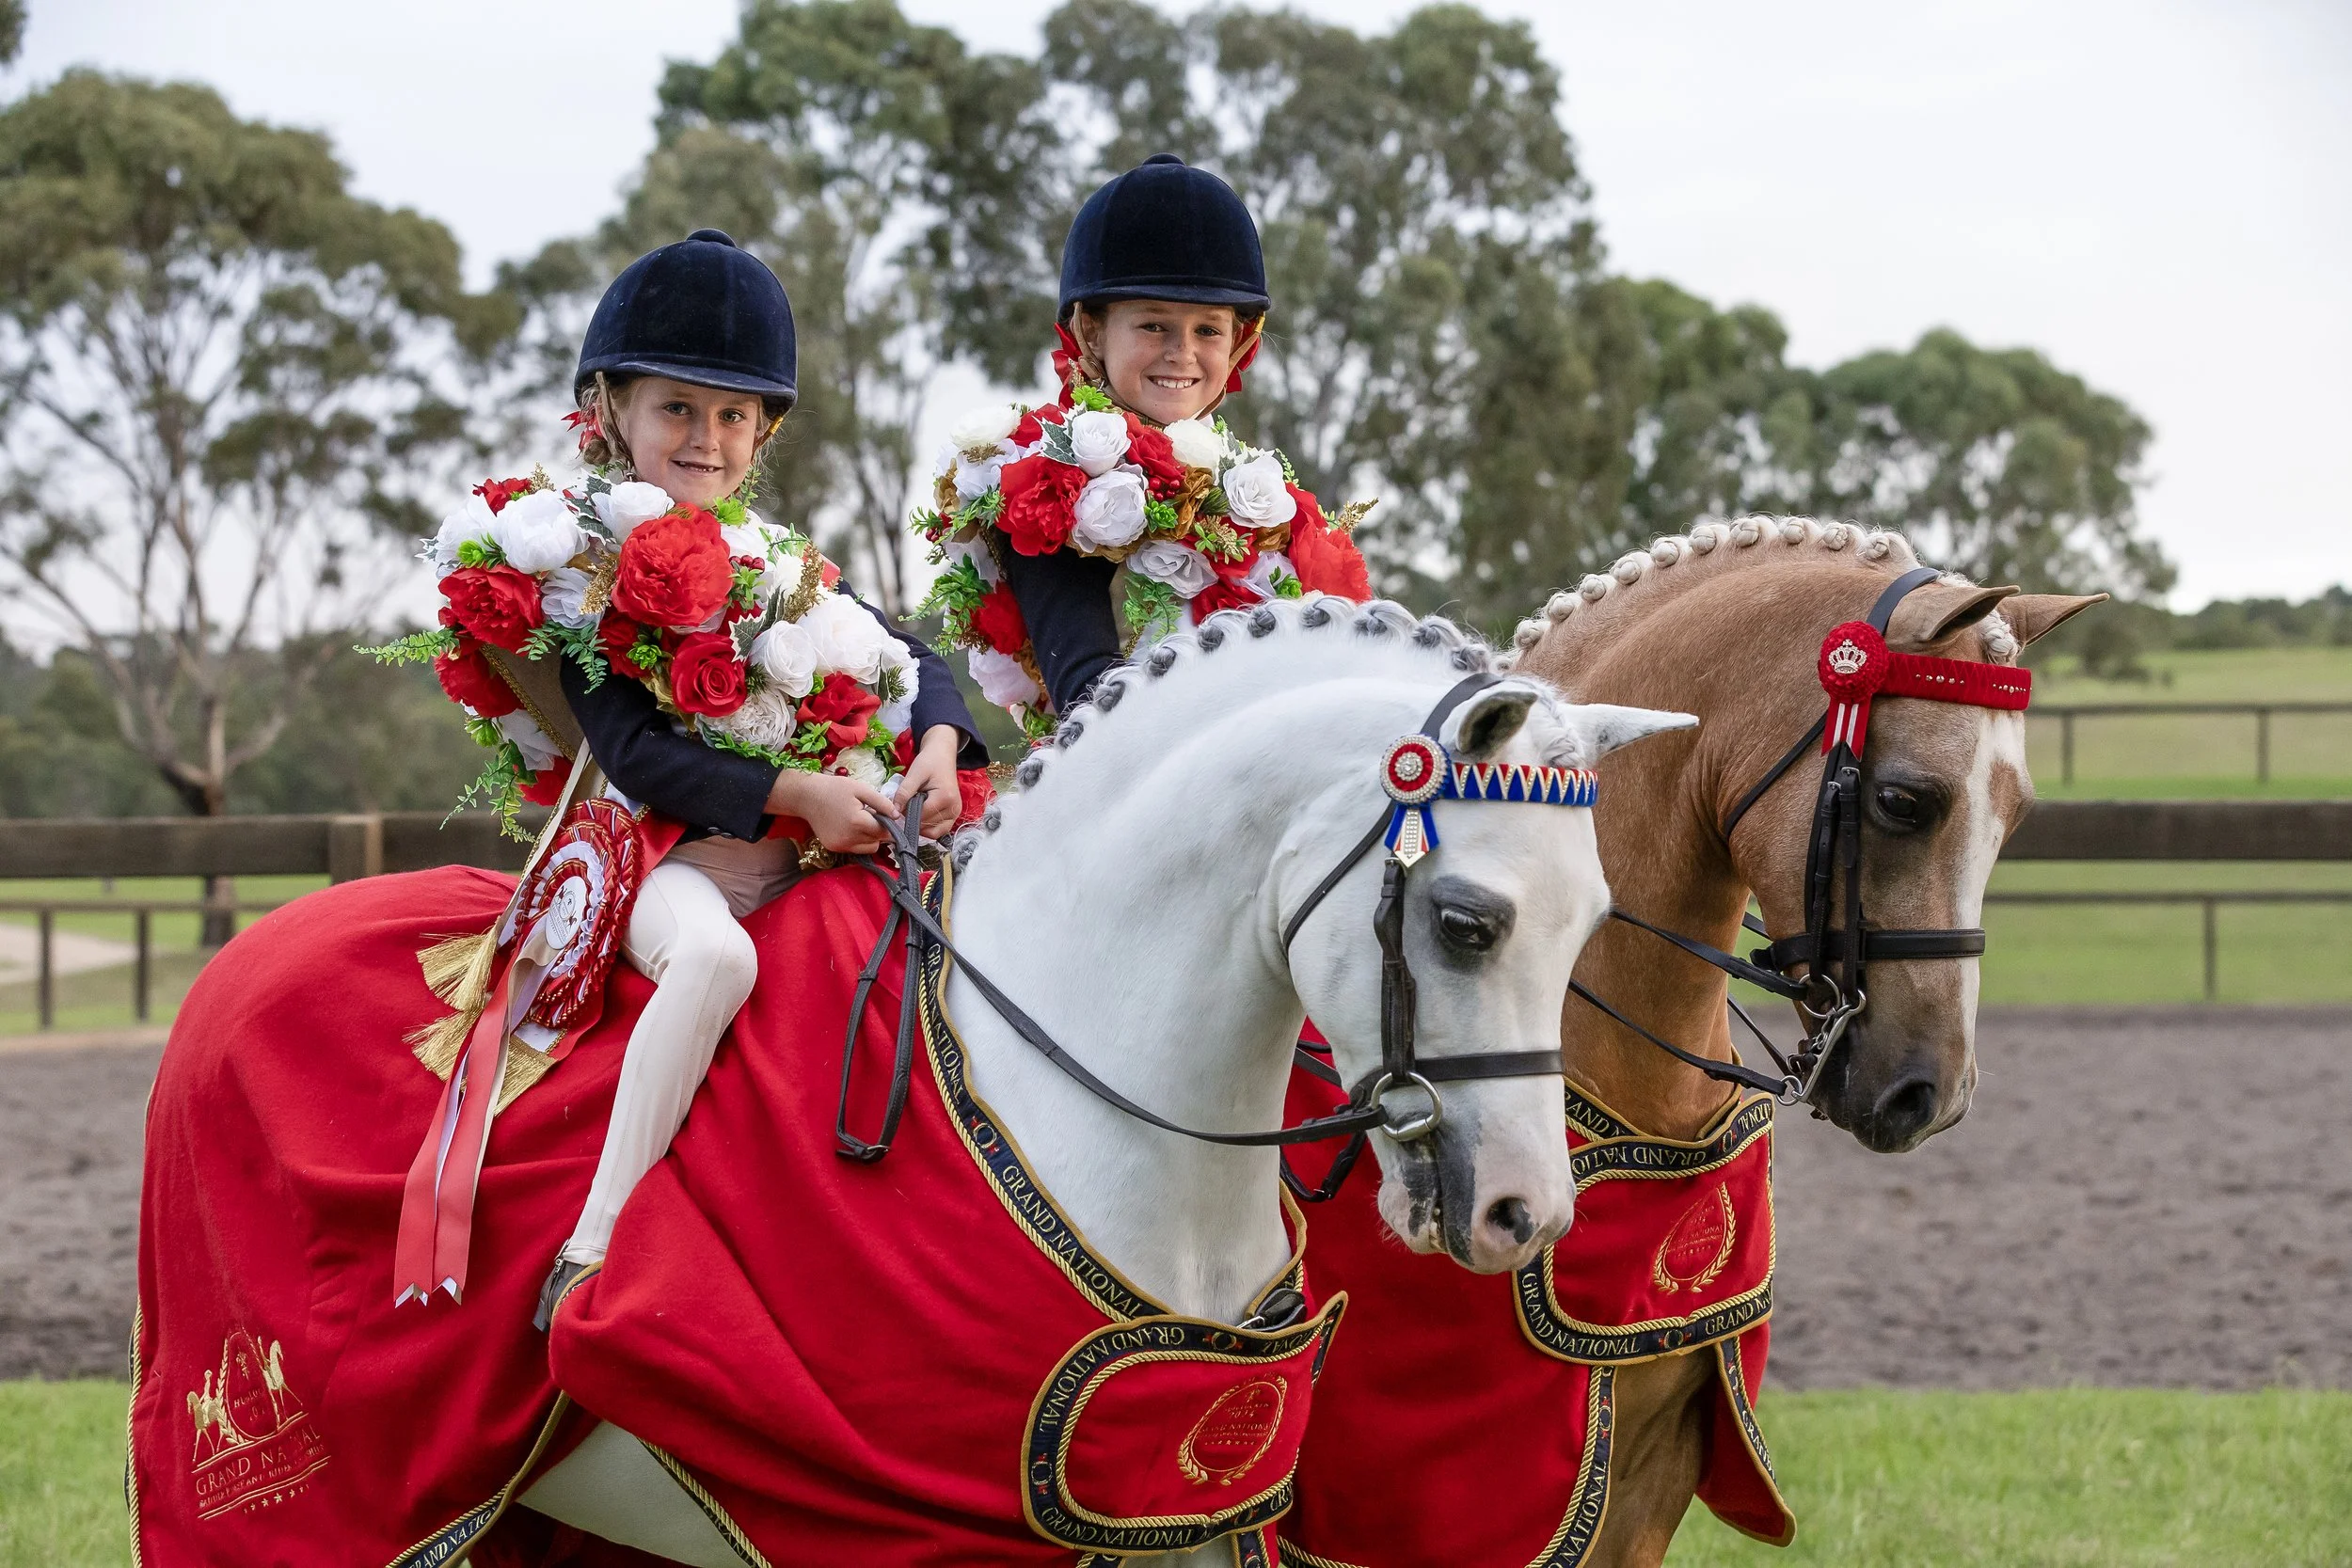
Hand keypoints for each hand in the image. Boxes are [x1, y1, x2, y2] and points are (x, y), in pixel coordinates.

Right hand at [765, 769, 897, 854]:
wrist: (807, 796)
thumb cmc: (835, 788)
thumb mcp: (861, 789)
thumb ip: (882, 803)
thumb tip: (898, 816)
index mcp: (857, 822)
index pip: (883, 832)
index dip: (889, 825)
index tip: (887, 816)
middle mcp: (848, 838)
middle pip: (877, 842)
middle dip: (878, 831)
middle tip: (872, 816)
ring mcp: (840, 845)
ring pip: (867, 848)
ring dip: (869, 838)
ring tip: (861, 821)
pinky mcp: (833, 848)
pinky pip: (854, 849)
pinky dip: (858, 841)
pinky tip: (851, 827)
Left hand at [894, 724, 967, 839]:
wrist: (942, 756)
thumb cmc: (929, 762)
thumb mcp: (914, 774)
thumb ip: (904, 793)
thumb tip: (894, 812)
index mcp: (945, 798)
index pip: (921, 817)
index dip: (907, 812)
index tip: (903, 800)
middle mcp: (954, 809)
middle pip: (926, 826)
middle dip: (914, 818)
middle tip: (909, 802)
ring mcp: (955, 814)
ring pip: (933, 832)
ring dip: (920, 824)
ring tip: (916, 807)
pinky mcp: (953, 816)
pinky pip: (939, 830)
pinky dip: (928, 827)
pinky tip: (921, 814)